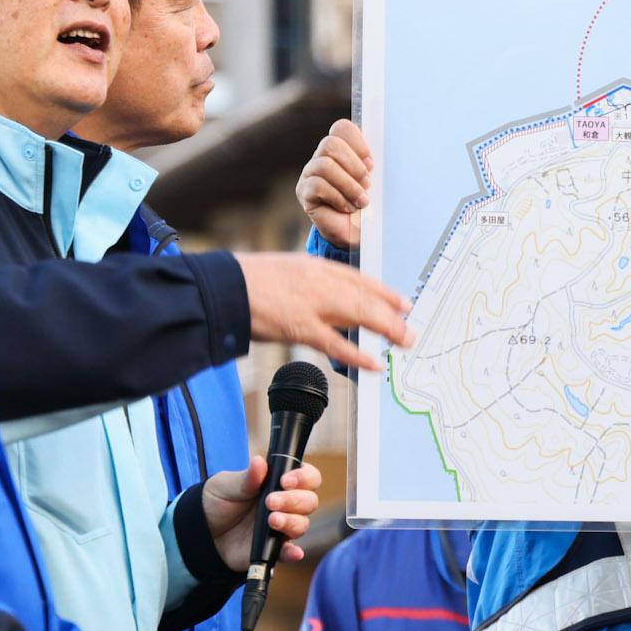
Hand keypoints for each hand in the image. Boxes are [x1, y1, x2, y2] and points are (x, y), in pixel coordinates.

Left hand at [201, 456, 321, 568]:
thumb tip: (260, 462)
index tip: (286, 481)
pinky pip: (289, 552)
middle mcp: (287, 505)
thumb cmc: (218, 501)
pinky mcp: (274, 549)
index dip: (303, 478)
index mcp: (280, 483)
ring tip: (272, 520)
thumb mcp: (227, 485)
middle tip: (270, 501)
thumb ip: (247, 477)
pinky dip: (293, 553)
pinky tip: (293, 552)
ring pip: (302, 524)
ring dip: (291, 522)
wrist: (201, 531)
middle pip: (309, 501)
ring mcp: (283, 527)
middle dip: (294, 500)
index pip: (307, 477)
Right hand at [236, 253, 412, 373]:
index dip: (386, 293)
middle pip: (367, 298)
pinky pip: (337, 344)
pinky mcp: (300, 328)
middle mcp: (320, 282)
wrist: (221, 287)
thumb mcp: (287, 270)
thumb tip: (331, 298)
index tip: (403, 303)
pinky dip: (359, 355)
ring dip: (387, 330)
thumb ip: (312, 282)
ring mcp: (312, 304)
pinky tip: (375, 363)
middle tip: (410, 329)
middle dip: (393, 314)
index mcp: (316, 266)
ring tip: (404, 342)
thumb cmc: (249, 281)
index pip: (361, 279)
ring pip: (360, 315)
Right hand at [297, 119, 370, 248]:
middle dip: (353, 165)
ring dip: (349, 185)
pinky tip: (348, 208)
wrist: (359, 236)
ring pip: (325, 165)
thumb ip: (376, 166)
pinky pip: (317, 185)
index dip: (358, 142)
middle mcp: (322, 157)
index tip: (372, 164)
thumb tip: (391, 148)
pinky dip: (338, 197)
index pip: (342, 128)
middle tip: (367, 184)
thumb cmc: (371, 208)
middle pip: (331, 143)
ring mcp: (310, 173)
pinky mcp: (304, 192)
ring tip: (362, 201)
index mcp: (342, 150)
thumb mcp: (378, 184)